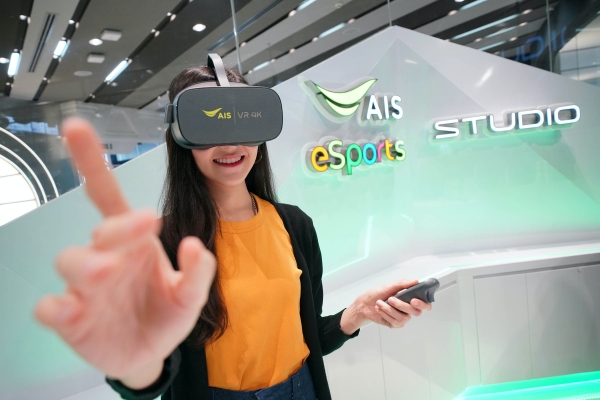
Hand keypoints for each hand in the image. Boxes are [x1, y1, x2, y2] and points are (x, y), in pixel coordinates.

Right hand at [34, 118, 215, 386]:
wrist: (150, 352)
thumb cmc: (167, 312)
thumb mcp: (191, 295)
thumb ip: (199, 272)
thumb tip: (195, 244)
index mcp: (134, 242)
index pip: (109, 195)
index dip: (92, 162)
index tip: (77, 127)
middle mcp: (105, 256)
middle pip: (100, 229)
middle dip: (118, 227)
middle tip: (144, 226)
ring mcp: (85, 288)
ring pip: (70, 260)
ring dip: (86, 262)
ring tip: (107, 272)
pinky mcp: (70, 318)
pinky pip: (50, 306)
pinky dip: (54, 306)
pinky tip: (69, 309)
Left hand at [340, 280, 431, 333]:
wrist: (364, 303)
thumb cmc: (377, 293)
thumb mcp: (389, 286)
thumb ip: (403, 284)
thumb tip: (416, 281)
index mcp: (410, 298)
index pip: (425, 304)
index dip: (423, 304)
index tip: (414, 300)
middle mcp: (409, 309)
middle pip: (416, 312)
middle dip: (402, 305)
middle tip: (391, 299)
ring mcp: (403, 317)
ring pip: (403, 317)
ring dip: (389, 309)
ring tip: (379, 303)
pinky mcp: (395, 324)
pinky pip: (395, 322)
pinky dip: (385, 314)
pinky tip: (379, 309)